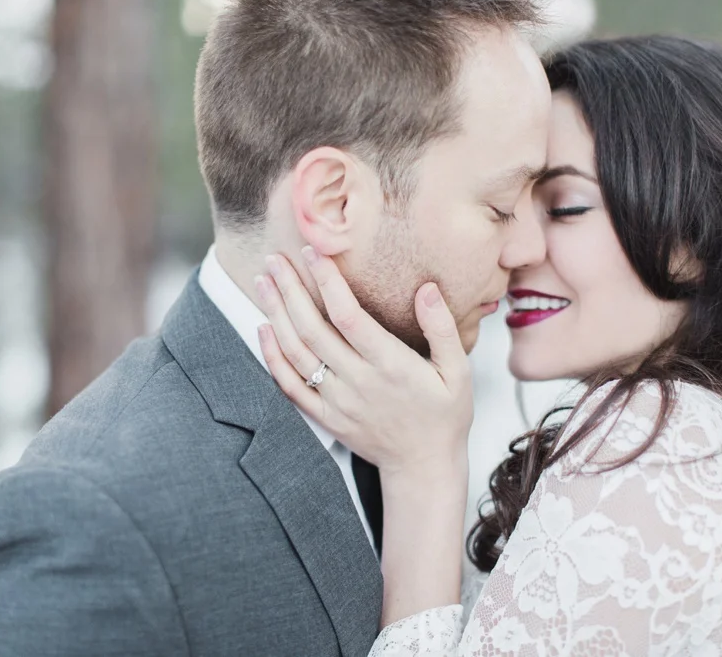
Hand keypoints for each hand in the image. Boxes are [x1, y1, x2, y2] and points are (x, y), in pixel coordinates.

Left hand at [254, 246, 473, 478]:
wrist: (424, 467)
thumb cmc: (444, 415)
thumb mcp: (458, 372)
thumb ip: (441, 329)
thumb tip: (427, 290)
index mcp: (391, 365)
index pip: (349, 316)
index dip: (328, 281)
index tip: (314, 252)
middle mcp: (358, 381)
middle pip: (313, 328)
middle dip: (291, 289)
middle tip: (275, 258)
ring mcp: (337, 401)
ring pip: (296, 352)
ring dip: (276, 314)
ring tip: (263, 282)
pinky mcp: (325, 416)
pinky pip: (290, 385)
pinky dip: (272, 356)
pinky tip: (263, 329)